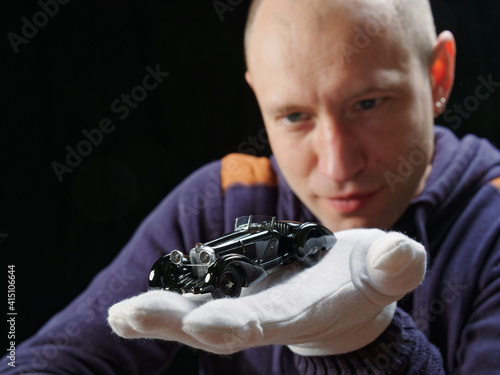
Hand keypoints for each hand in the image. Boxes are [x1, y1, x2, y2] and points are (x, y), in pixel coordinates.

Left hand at [108, 229, 425, 355]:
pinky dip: (163, 305)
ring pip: (196, 316)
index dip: (238, 323)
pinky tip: (128, 310)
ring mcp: (243, 307)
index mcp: (301, 311)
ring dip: (157, 317)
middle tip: (130, 316)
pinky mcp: (231, 295)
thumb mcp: (387, 266)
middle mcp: (264, 317)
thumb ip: (394, 264)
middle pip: (217, 326)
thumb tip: (402, 256)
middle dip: (175, 323)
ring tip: (119, 316)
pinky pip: (192, 301)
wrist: (342, 293)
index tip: (204, 324)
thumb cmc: (366, 277)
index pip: (267, 322)